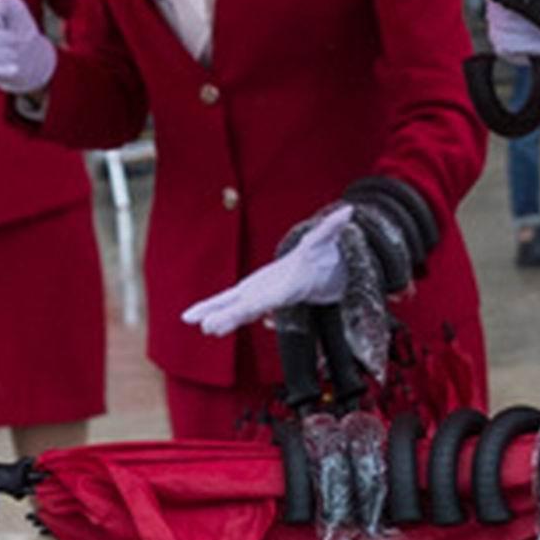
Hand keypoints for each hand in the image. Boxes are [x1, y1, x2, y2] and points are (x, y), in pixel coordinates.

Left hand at [180, 206, 349, 337]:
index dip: (259, 305)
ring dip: (215, 316)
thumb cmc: (321, 259)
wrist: (316, 277)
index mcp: (288, 287)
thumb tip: (348, 211)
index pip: (273, 298)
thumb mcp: (325, 241)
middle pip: (248, 309)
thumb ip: (332, 228)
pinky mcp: (247, 294)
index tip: (247, 312)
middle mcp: (270, 296)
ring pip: (233, 309)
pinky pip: (225, 302)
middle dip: (230, 318)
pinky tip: (190, 317)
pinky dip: (209, 308)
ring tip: (195, 324)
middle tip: (209, 328)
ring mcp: (257, 296)